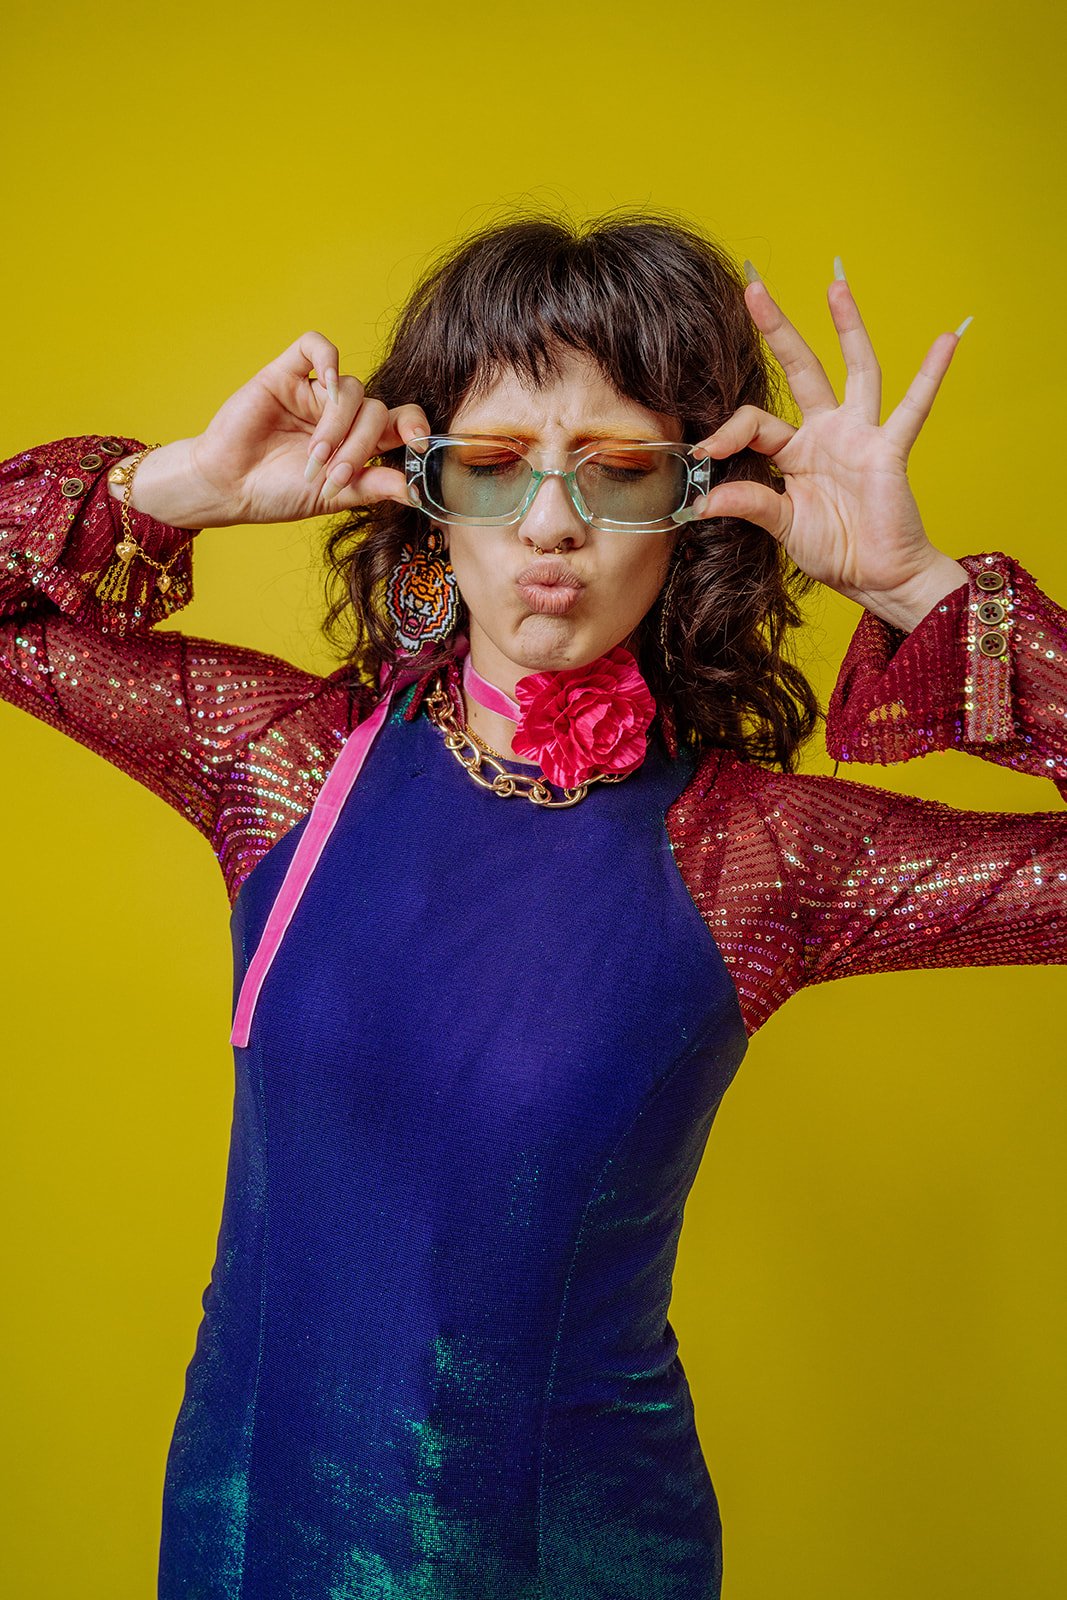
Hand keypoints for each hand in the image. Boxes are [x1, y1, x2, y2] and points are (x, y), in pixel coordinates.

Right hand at [185, 331, 429, 525]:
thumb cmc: (278, 492)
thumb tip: (417, 490)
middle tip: (334, 474)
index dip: (415, 426)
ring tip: (313, 456)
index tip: (417, 444)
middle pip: (375, 410)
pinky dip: (328, 360)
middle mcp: (342, 414)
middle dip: (359, 446)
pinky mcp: (286, 374)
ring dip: (337, 426)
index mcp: (359, 441)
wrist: (229, 486)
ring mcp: (315, 393)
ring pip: (351, 389)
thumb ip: (373, 487)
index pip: (400, 421)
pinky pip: (315, 346)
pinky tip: (325, 386)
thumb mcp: (334, 496)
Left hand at [688, 265, 969, 629]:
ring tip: (837, 285)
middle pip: (800, 369)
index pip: (754, 423)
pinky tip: (947, 339)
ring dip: (847, 328)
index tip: (705, 452)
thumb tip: (701, 504)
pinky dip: (931, 375)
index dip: (727, 434)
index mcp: (794, 451)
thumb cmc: (835, 551)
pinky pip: (913, 408)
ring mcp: (860, 436)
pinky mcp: (890, 450)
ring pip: (855, 370)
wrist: (877, 577)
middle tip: (753, 287)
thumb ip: (749, 506)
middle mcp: (827, 432)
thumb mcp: (783, 526)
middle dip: (778, 330)